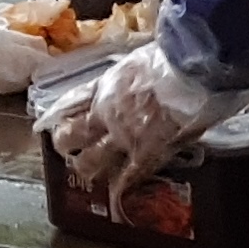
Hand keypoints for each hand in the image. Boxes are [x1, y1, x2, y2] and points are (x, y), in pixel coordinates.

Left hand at [37, 40, 248, 197]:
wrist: (198, 62)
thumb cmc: (180, 54)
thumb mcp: (145, 57)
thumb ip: (135, 75)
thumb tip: (141, 79)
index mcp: (107, 84)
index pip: (71, 102)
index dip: (59, 113)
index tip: (51, 121)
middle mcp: (106, 111)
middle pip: (70, 134)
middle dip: (65, 143)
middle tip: (69, 148)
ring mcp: (123, 134)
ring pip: (89, 161)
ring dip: (87, 166)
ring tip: (91, 170)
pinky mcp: (146, 151)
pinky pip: (129, 174)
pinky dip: (123, 185)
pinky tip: (119, 194)